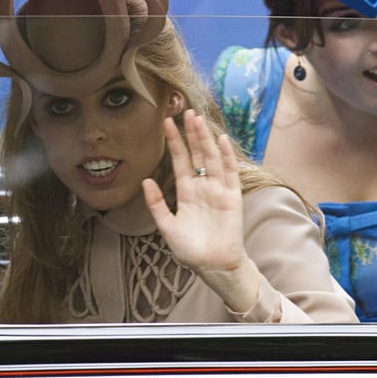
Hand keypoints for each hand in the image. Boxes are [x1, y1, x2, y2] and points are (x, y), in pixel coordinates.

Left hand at [142, 109, 247, 273]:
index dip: (174, 142)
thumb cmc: (190, 249)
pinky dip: (225, 157)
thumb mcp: (166, 226)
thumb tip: (144, 180)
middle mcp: (202, 187)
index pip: (180, 161)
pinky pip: (229, 173)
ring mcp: (218, 190)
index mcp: (186, 192)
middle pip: (196, 154)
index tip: (166, 123)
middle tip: (185, 111)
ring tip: (198, 120)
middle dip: (191, 133)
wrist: (212, 265)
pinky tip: (220, 141)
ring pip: (211, 158)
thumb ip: (155, 204)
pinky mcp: (232, 197)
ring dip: (205, 139)